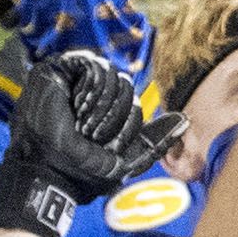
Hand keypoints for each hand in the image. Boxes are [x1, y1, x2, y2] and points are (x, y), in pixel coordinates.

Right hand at [0, 50, 159, 236]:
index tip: (103, 143)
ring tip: (80, 122)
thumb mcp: (129, 159)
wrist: (52, 171)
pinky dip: (91, 89)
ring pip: (110, 73)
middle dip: (112, 113)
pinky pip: (92, 64)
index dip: (124, 120)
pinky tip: (77, 107)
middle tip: (89, 133)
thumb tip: (184, 120)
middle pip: (123, 83)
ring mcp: (71, 81)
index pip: (130, 99)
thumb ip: (156, 141)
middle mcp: (88, 94)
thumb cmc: (85, 172)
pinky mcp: (56, 71)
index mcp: (103, 112)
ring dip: (100, 104)